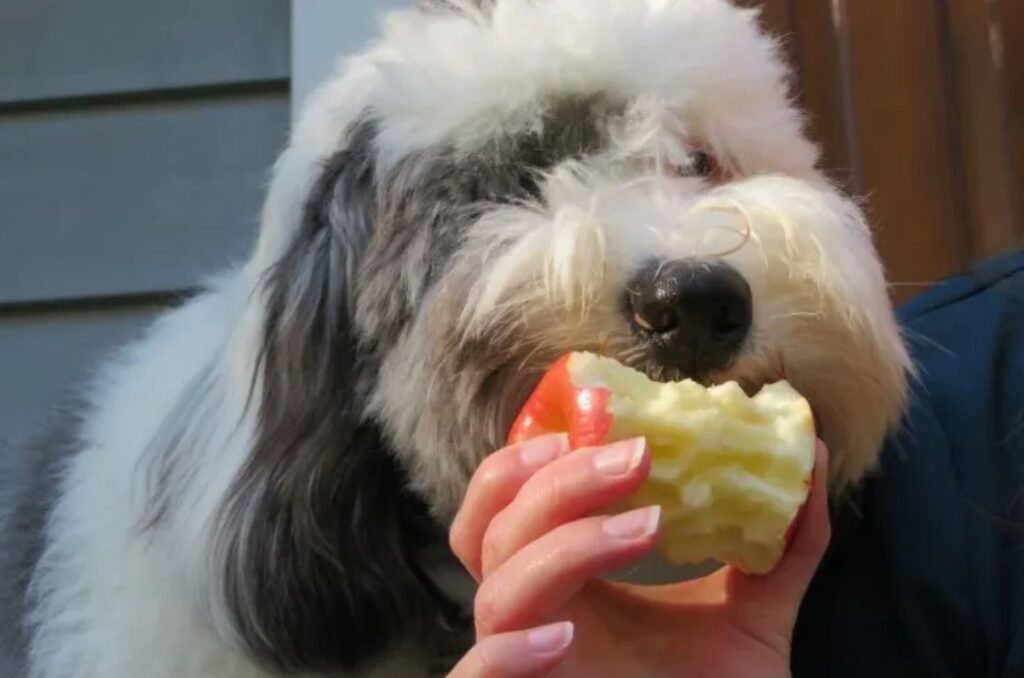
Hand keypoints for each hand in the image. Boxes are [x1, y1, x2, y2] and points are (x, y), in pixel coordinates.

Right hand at [447, 433, 830, 676]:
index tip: (605, 416)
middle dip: (557, 481)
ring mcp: (523, 663)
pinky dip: (506, 651)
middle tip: (636, 456)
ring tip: (647, 526)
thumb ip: (781, 546)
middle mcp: (534, 613)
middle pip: (494, 528)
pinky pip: (473, 677)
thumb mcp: (753, 615)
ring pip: (493, 589)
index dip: (534, 454)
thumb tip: (814, 455)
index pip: (512, 502)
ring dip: (562, 544)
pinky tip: (565, 634)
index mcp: (568, 580)